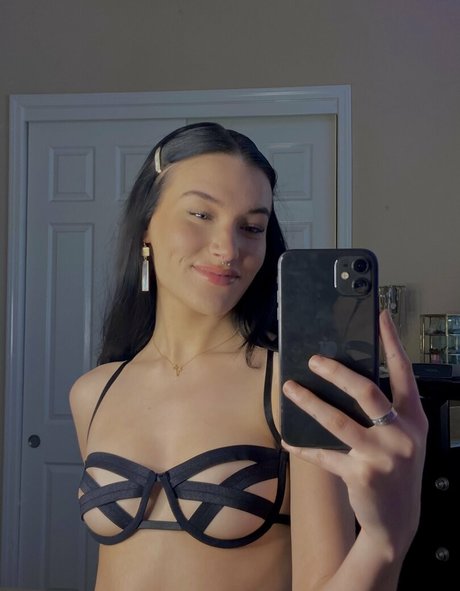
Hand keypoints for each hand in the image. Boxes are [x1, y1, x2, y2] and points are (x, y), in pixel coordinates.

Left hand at [282, 309, 427, 555]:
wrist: (398, 523)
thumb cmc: (397, 471)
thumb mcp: (401, 438)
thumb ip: (384, 412)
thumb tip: (345, 379)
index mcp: (413, 419)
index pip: (403, 372)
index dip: (392, 342)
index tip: (380, 315)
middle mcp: (402, 434)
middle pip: (366, 392)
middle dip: (336, 372)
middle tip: (313, 360)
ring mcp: (382, 456)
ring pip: (338, 420)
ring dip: (309, 402)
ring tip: (290, 389)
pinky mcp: (361, 475)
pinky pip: (325, 455)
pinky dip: (304, 446)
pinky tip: (289, 438)